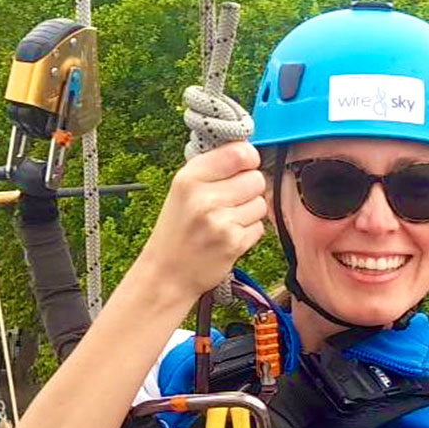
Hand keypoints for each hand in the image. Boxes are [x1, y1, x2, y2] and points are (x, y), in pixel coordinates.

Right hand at [133, 141, 265, 303]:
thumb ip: (212, 169)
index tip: (244, 166)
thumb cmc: (177, 230)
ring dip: (250, 212)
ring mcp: (220, 221)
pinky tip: (228, 236)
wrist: (167, 274)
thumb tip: (248, 153)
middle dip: (249, 189)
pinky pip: (260, 227)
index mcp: (189, 178)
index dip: (249, 159)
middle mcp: (204, 197)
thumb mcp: (182, 191)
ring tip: (227, 221)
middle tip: (231, 201)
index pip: (240, 153)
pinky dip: (249, 232)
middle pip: (256, 178)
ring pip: (261, 203)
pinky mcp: (233, 243)